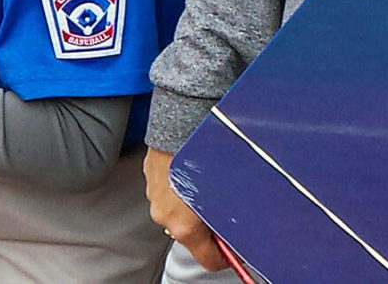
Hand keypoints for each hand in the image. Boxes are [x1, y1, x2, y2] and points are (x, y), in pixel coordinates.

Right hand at [144, 147, 228, 271]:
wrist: (180, 127)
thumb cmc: (202, 160)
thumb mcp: (226, 200)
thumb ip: (229, 224)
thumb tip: (238, 235)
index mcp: (183, 228)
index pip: (209, 260)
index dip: (226, 255)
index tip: (233, 248)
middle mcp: (164, 215)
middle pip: (190, 234)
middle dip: (205, 224)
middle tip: (219, 208)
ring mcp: (153, 194)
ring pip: (177, 209)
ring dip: (190, 202)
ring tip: (203, 182)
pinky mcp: (149, 174)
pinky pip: (168, 188)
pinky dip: (178, 184)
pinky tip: (190, 170)